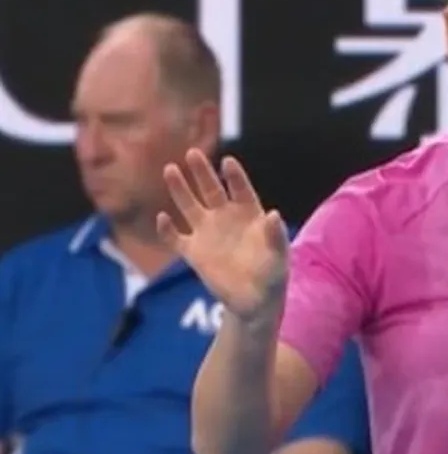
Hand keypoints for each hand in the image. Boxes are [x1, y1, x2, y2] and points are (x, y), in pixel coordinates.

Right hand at [158, 149, 288, 323]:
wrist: (255, 300)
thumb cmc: (272, 274)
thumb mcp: (279, 255)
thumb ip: (276, 235)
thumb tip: (274, 214)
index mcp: (249, 214)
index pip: (241, 189)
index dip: (235, 176)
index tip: (228, 162)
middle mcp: (226, 218)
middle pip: (211, 190)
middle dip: (202, 172)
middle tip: (192, 152)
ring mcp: (208, 233)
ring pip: (189, 206)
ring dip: (179, 189)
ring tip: (171, 169)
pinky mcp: (193, 252)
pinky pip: (175, 238)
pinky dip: (167, 230)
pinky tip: (162, 218)